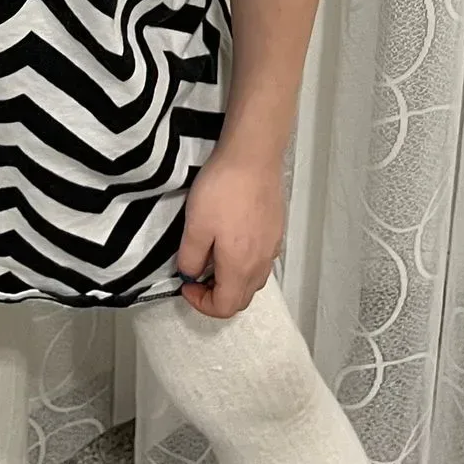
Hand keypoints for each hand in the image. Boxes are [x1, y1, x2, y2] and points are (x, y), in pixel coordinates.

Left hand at [174, 144, 286, 318]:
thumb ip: (190, 258)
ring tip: (212, 256)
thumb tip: (191, 273)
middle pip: (242, 298)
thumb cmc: (223, 190)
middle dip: (216, 295)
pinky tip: (231, 238)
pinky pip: (261, 260)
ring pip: (253, 280)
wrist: (252, 156)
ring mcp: (272, 246)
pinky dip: (244, 262)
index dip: (201, 303)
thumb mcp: (195, 226)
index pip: (225, 307)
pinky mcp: (276, 229)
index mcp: (240, 267)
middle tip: (197, 274)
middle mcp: (261, 263)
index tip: (186, 283)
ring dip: (231, 279)